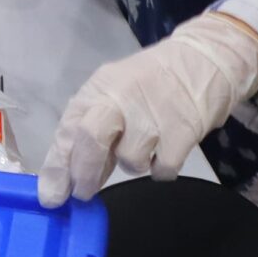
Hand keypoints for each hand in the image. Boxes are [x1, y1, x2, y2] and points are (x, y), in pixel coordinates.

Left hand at [38, 13, 257, 207]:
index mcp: (99, 88)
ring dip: (133, 163)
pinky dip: (161, 169)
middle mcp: (121, 97)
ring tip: (146, 145)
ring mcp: (153, 114)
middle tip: (84, 192)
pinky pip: (162, 169)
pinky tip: (166, 150)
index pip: (69, 129)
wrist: (205, 59)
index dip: (56, 167)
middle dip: (83, 173)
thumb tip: (72, 178)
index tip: (51, 197)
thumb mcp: (115, 94)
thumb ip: (93, 131)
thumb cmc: (152, 82)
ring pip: (129, 161)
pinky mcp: (182, 130)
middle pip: (90, 139)